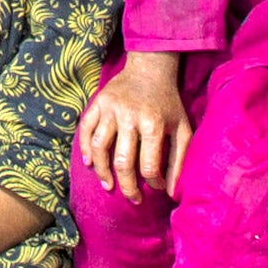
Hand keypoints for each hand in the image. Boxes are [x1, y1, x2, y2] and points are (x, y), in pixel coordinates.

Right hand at [78, 53, 191, 201]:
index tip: (157, 187)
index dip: (153, 183)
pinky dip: (85, 149)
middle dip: (127, 186)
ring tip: (108, 186)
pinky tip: (90, 164)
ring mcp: (111, 109)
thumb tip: (173, 192)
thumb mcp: (182, 128)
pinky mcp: (98, 102)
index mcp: (153, 123)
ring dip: (102, 172)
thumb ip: (180, 159)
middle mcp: (130, 116)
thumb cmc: (168, 103)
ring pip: (99, 148)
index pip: (149, 165)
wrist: (150, 68)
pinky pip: (86, 130)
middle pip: (122, 162)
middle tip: (132, 198)